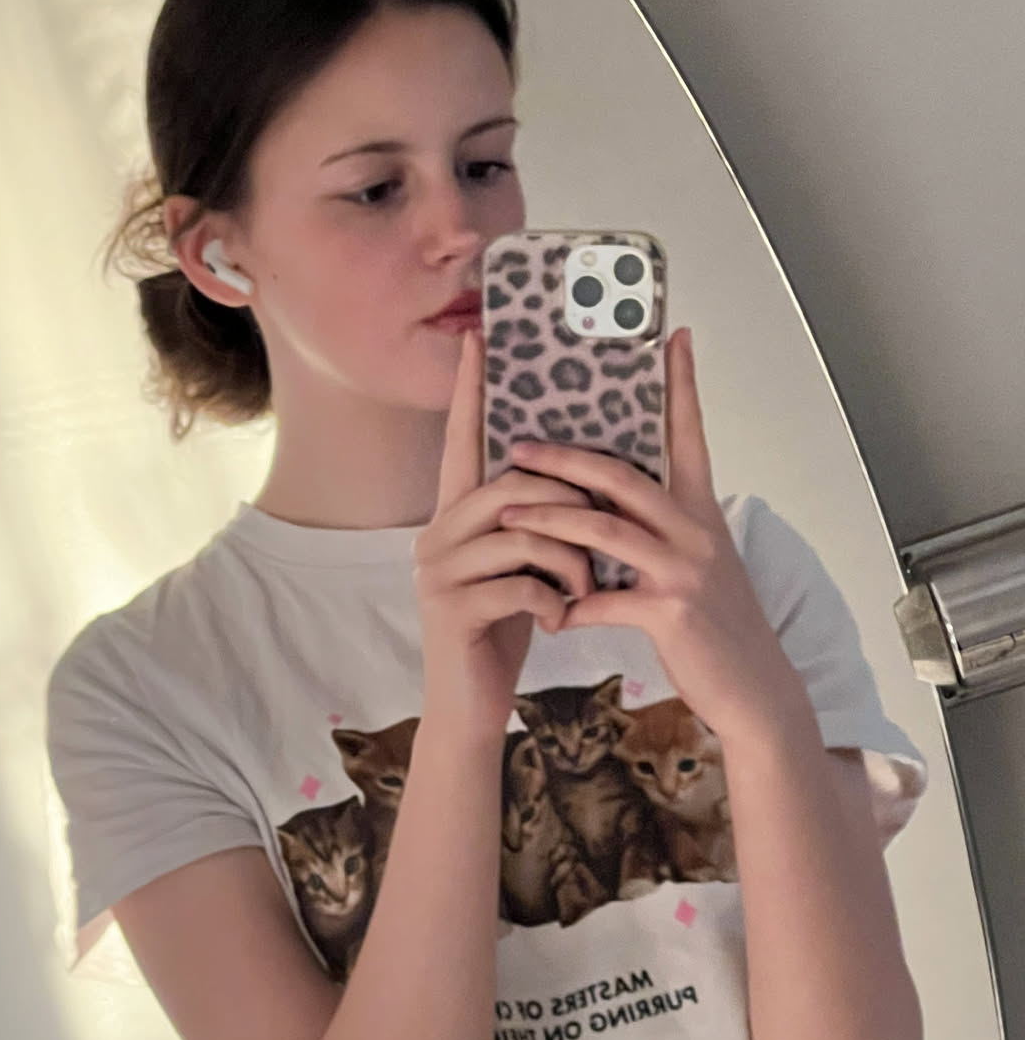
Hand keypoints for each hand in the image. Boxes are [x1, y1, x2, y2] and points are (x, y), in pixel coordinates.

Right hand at [412, 327, 596, 742]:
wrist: (471, 705)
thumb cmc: (506, 628)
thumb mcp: (523, 564)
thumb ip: (533, 518)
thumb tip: (579, 471)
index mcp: (455, 514)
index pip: (465, 438)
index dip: (472, 389)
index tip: (479, 335)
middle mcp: (436, 532)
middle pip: (515, 484)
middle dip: (573, 508)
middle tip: (602, 539)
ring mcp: (438, 570)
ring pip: (525, 532)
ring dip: (572, 562)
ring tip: (583, 592)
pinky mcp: (452, 609)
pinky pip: (522, 583)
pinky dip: (554, 603)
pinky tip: (555, 623)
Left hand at [496, 328, 802, 742]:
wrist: (754, 690)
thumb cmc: (716, 629)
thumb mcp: (696, 567)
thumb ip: (660, 532)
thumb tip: (611, 508)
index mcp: (701, 513)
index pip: (688, 435)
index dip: (681, 385)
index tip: (673, 335)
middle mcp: (695, 531)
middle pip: (622, 476)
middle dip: (564, 458)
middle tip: (518, 445)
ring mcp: (684, 570)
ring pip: (603, 529)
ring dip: (548, 520)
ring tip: (506, 511)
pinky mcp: (670, 613)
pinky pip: (604, 601)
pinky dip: (571, 607)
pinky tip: (550, 616)